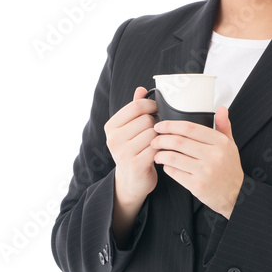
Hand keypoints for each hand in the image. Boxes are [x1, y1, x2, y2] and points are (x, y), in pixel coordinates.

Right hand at [104, 86, 158, 203]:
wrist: (131, 181)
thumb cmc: (133, 151)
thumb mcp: (129, 129)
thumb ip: (134, 109)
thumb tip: (140, 89)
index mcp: (111, 127)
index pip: (136, 106)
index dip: (151, 106)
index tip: (157, 111)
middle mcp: (114, 139)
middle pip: (146, 119)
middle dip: (155, 125)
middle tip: (154, 134)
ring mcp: (123, 152)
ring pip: (153, 133)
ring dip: (159, 138)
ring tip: (155, 144)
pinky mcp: (135, 164)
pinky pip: (156, 148)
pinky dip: (160, 149)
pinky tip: (158, 153)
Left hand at [150, 106, 244, 217]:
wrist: (236, 194)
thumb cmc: (230, 169)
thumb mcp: (230, 146)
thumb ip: (223, 126)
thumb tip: (221, 109)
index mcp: (220, 143)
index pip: (190, 128)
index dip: (171, 125)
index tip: (160, 125)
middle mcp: (214, 156)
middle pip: (179, 141)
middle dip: (161, 139)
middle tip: (154, 139)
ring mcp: (205, 171)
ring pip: (173, 157)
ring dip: (160, 154)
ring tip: (156, 153)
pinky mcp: (197, 185)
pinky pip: (175, 172)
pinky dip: (167, 167)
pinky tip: (166, 165)